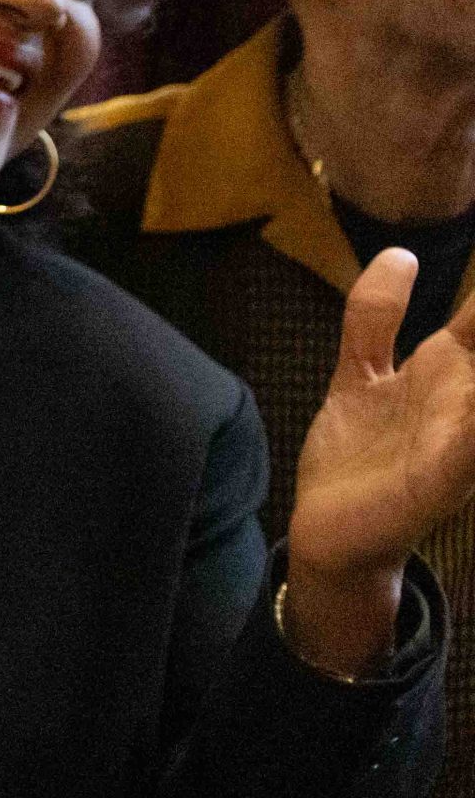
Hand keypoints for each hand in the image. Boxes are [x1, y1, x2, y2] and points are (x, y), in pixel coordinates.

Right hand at [283, 246, 474, 667]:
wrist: (336, 543)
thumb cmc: (393, 520)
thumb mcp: (437, 479)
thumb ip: (458, 441)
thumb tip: (468, 407)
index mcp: (472, 407)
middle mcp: (457, 387)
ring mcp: (416, 384)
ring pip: (458, 321)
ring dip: (474, 295)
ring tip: (428, 254)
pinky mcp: (363, 386)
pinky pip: (370, 330)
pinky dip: (379, 296)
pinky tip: (397, 261)